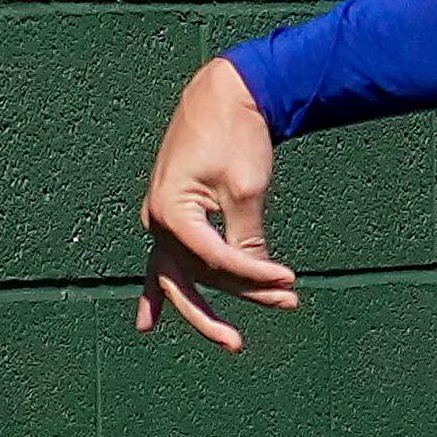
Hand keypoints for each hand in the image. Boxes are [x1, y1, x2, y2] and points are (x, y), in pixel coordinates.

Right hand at [134, 57, 299, 351]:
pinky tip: (147, 323)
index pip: (215, 259)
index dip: (253, 276)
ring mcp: (160, 219)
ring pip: (181, 274)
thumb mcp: (248, 188)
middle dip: (214, 313)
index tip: (289, 281)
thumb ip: (247, 238)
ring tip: (240, 333)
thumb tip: (258, 277)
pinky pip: (164, 261)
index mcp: (172, 211)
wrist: (223, 92)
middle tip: (241, 343)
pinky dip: (159, 291)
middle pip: (186, 280)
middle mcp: (157, 220)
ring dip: (214, 299)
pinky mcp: (172, 216)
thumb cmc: (236, 133)